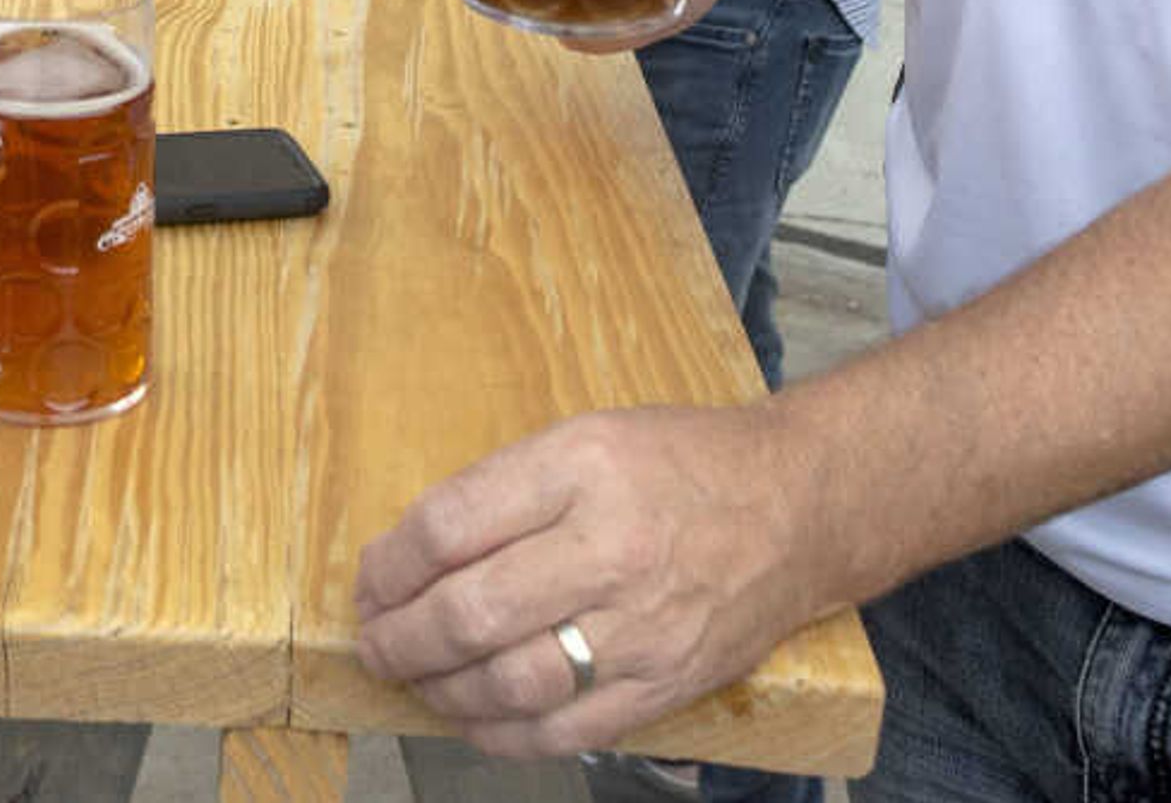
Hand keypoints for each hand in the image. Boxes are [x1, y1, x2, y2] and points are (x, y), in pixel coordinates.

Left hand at [353, 407, 826, 759]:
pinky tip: (472, 717)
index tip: (372, 579)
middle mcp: (612, 548)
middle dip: (400, 638)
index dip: (391, 564)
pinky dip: (502, 734)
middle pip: (471, 613)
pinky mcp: (664, 685)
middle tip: (375, 641)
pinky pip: (563, 729)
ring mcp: (642, 627)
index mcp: (582, 469)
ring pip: (509, 683)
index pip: (452, 526)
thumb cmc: (681, 465)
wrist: (798, 509)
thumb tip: (413, 555)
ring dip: (441, 690)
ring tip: (417, 679)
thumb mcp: (587, 437)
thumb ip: (506, 491)